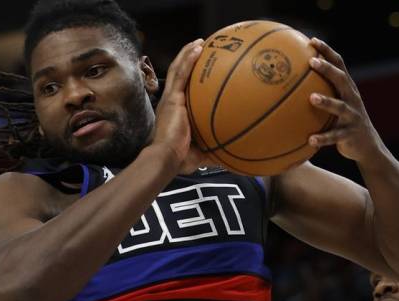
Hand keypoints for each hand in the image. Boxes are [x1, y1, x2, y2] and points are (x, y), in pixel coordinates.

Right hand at [151, 38, 207, 173]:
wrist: (166, 159)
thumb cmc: (180, 160)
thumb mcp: (201, 153)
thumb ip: (214, 150)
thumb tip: (232, 156)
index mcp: (175, 112)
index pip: (182, 89)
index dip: (190, 77)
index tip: (201, 69)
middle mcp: (171, 102)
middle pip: (179, 74)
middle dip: (189, 59)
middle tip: (201, 48)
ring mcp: (170, 98)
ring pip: (178, 69)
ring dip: (188, 53)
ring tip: (200, 42)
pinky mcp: (172, 98)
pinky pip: (181, 73)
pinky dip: (188, 59)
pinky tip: (198, 48)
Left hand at [307, 38, 384, 163]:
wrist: (367, 146)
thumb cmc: (343, 122)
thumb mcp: (336, 104)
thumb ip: (320, 92)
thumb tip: (290, 85)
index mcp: (347, 89)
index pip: (339, 64)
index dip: (327, 52)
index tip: (313, 41)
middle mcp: (352, 99)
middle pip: (341, 79)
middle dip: (327, 69)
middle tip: (311, 61)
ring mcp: (352, 116)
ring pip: (339, 107)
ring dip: (326, 101)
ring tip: (311, 98)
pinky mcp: (349, 134)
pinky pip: (334, 136)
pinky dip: (322, 138)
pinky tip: (310, 140)